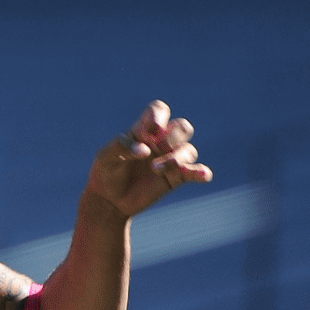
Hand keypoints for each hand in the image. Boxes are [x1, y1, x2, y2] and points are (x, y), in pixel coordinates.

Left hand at [85, 100, 212, 218]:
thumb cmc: (106, 171)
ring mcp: (170, 159)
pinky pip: (196, 171)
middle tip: (157, 146)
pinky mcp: (176, 177)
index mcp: (143, 130)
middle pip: (182, 127)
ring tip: (155, 169)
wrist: (110, 199)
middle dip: (173, 136)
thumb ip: (122, 146)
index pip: (159, 110)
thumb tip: (144, 150)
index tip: (151, 131)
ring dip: (175, 158)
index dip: (158, 116)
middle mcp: (160, 141)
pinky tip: (203, 176)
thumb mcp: (106, 156)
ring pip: (189, 150)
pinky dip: (201, 172)